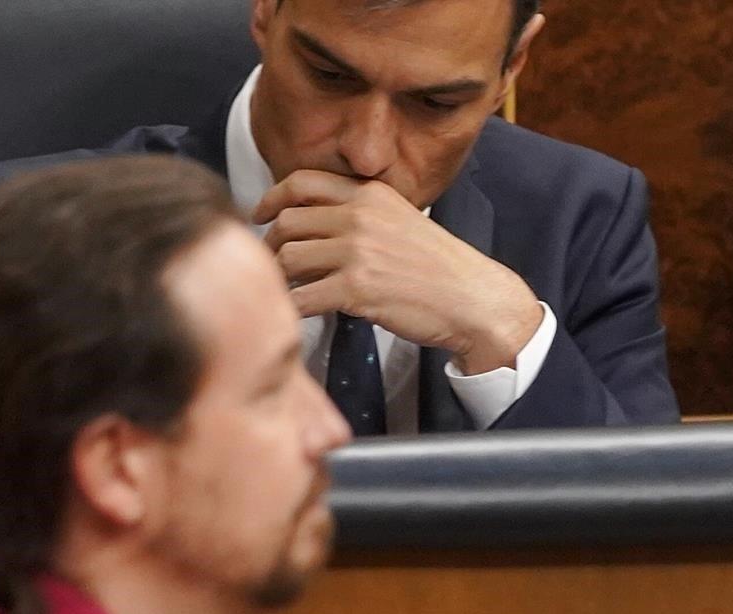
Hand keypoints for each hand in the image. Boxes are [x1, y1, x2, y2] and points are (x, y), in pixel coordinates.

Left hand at [254, 170, 542, 373]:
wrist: (472, 299)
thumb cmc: (436, 267)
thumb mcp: (399, 219)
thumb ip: (359, 212)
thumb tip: (310, 220)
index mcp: (369, 194)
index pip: (301, 182)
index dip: (271, 198)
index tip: (259, 215)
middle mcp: (360, 216)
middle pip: (287, 222)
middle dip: (272, 245)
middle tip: (274, 263)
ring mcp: (357, 252)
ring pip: (288, 258)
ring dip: (281, 277)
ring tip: (290, 289)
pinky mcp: (356, 290)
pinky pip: (302, 297)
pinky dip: (292, 307)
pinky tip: (298, 313)